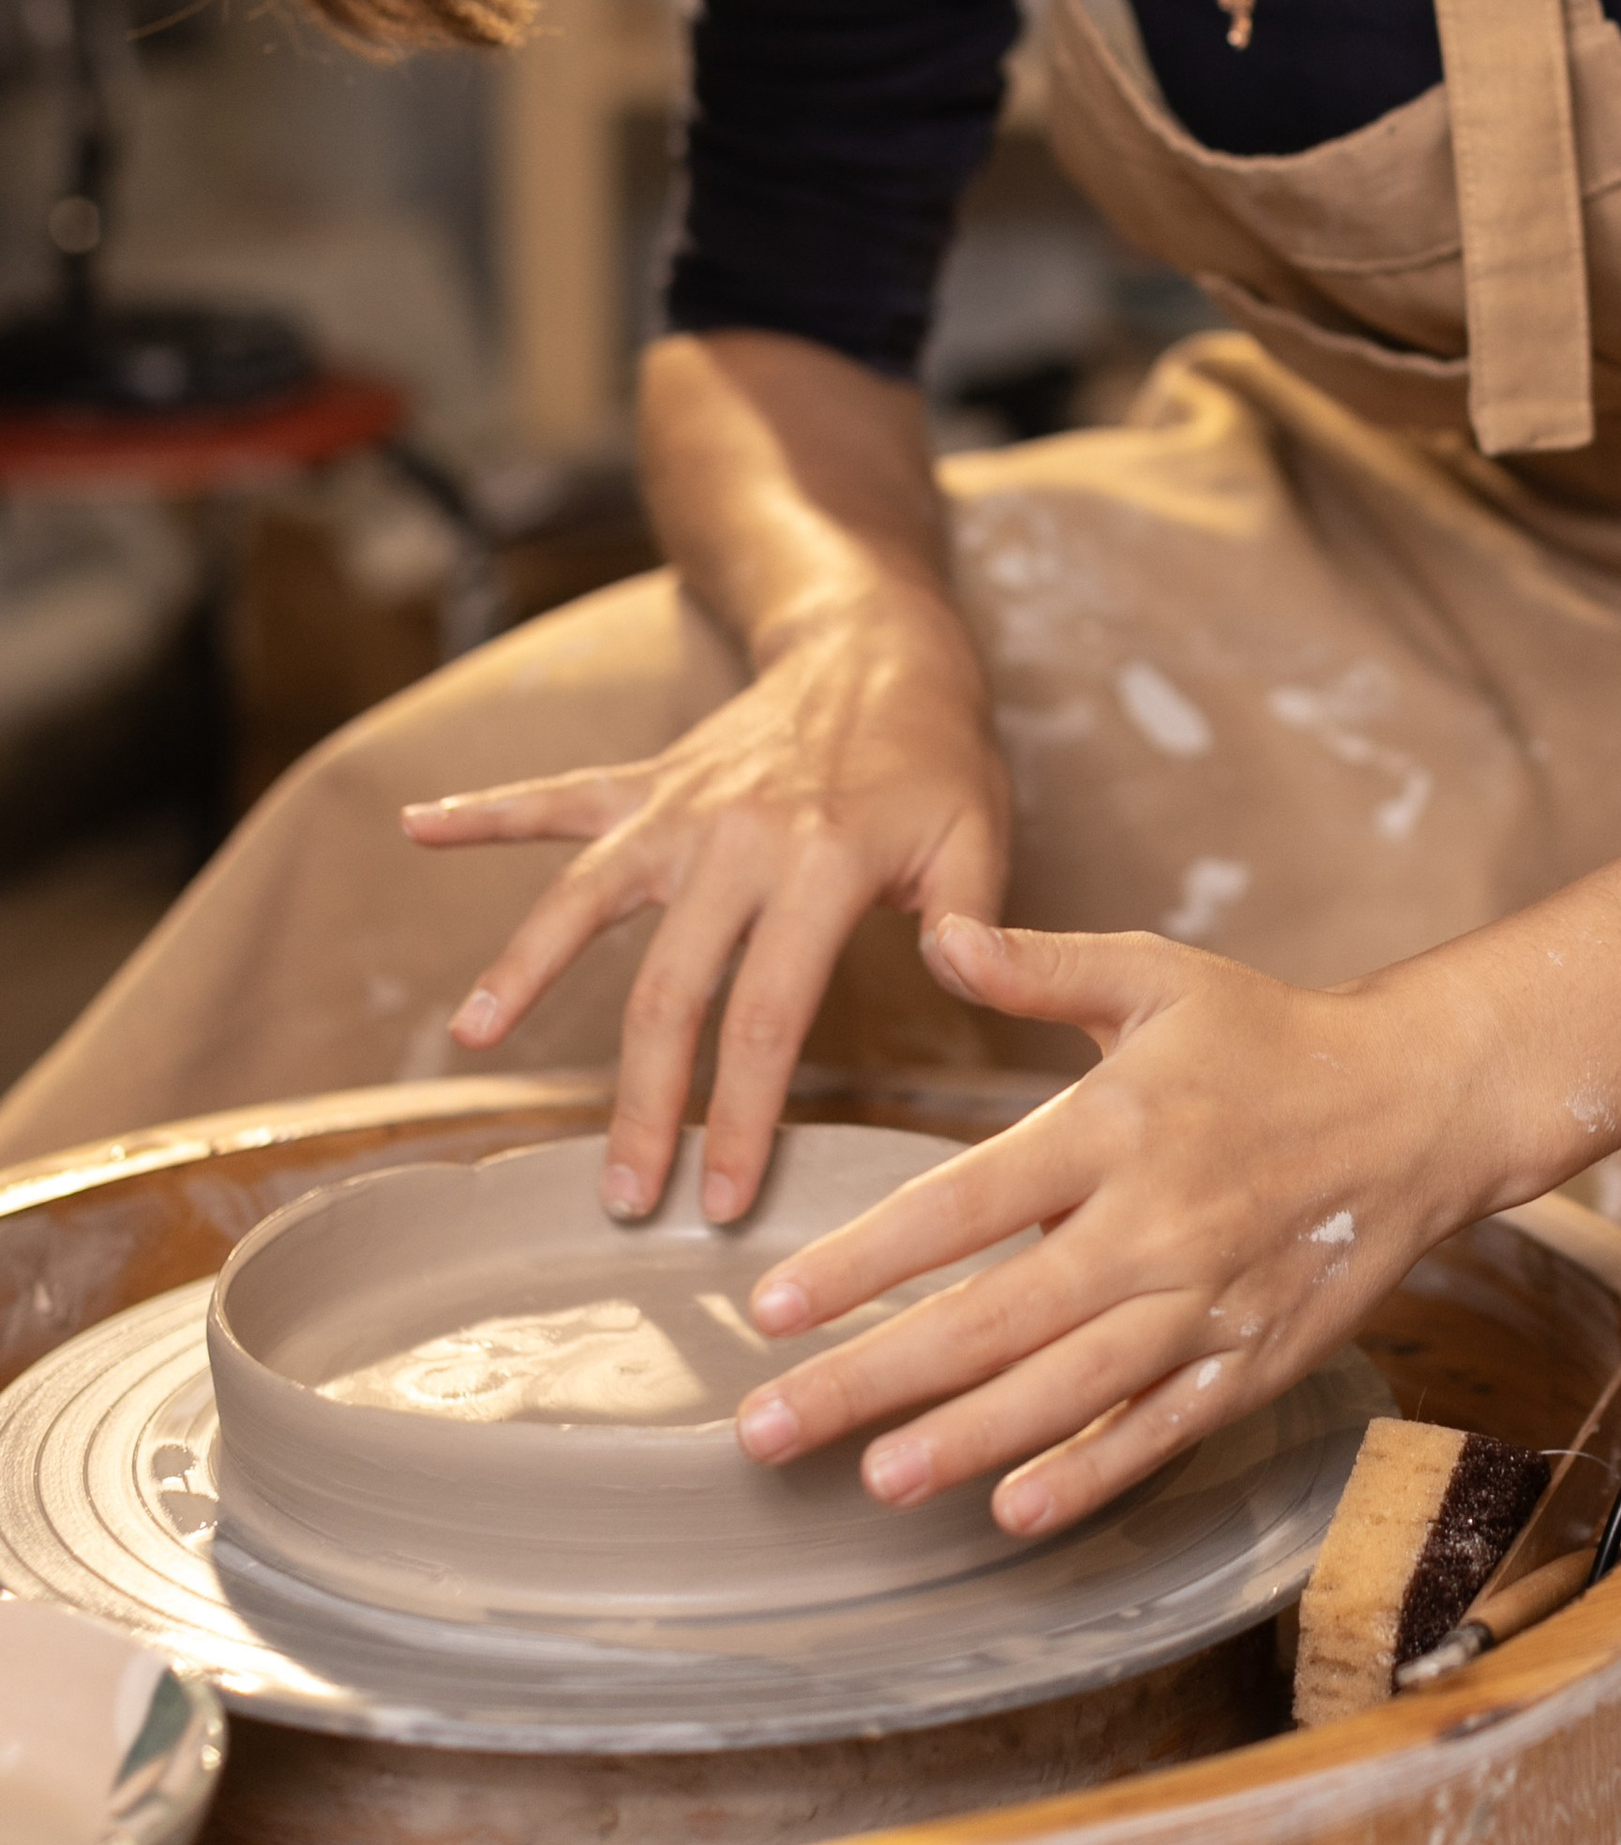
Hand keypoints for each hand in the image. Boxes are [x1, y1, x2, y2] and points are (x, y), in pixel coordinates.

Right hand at [402, 577, 1006, 1221]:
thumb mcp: (978, 831)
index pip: (769, 1011)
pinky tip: (418, 826)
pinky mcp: (650, 781)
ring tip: (473, 1035)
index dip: (738, 1113)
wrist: (881, 646)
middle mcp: (734, 836)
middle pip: (667, 986)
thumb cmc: (937, 758)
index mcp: (822, 861)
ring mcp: (679, 805)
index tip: (719, 1198)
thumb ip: (971, 914)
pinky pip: (557, 797)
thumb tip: (959, 977)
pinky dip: (485, 811)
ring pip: (585, 896)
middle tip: (622, 1195)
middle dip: (642, 1101)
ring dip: (524, 966)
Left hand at [728, 917, 1510, 1537]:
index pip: (961, 1204)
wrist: (1418, 1103)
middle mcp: (1153, 1223)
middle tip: (768, 1429)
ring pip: (1068, 1388)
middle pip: (992, 1317)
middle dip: (873, 1377)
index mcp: (1114, 1126)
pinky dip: (1091, 1472)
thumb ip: (1039, 966)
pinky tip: (1017, 1508)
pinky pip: (1160, 1427)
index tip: (768, 1304)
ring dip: (966, 1440)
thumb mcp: (1155, 975)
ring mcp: (1205, 1301)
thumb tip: (938, 934)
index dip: (860, 1260)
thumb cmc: (1270, 1035)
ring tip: (873, 1480)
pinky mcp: (1252, 1359)